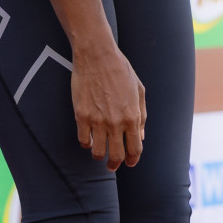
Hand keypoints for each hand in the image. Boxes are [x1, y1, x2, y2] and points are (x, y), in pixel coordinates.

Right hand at [71, 42, 146, 170]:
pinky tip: (89, 137)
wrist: (97, 56)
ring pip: (97, 153)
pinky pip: (83, 141)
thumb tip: (140, 137)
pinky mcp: (81, 116)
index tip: (130, 163)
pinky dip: (86, 143)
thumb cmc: (121, 70)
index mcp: (132, 116)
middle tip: (112, 165)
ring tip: (99, 151)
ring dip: (99, 155)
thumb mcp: (139, 90)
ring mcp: (97, 120)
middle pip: (116, 156)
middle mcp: (116, 122)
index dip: (133, 159)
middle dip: (115, 164)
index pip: (134, 148)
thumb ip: (141, 115)